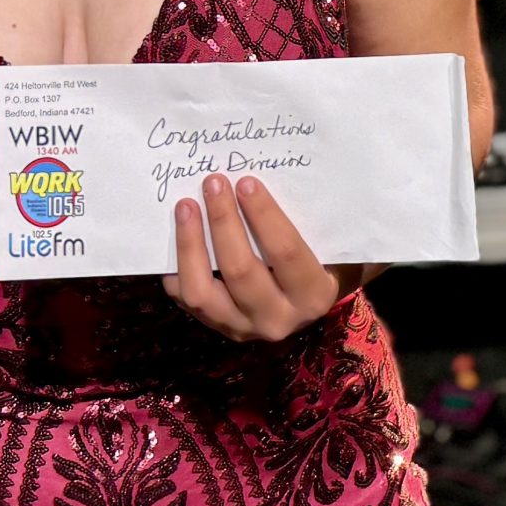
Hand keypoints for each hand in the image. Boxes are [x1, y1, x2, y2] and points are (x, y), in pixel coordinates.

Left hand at [161, 173, 361, 341]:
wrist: (307, 307)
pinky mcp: (215, 326)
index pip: (285, 252)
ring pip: (202, 291)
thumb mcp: (329, 246)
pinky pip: (185, 298)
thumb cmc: (323, 262)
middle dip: (223, 221)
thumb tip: (264, 178)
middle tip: (214, 183)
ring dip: (191, 244)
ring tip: (186, 206)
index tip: (246, 182)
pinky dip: (177, 265)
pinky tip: (176, 233)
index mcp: (313, 295)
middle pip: (240, 270)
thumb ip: (307, 221)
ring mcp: (241, 327)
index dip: (263, 215)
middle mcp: (277, 319)